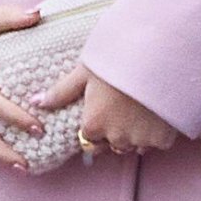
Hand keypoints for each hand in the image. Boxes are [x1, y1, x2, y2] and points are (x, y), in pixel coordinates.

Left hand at [37, 63, 177, 156]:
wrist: (162, 55)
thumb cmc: (120, 58)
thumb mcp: (87, 70)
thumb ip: (62, 91)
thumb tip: (36, 102)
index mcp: (94, 124)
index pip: (88, 137)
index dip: (96, 122)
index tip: (105, 107)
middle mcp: (115, 138)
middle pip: (111, 144)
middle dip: (115, 131)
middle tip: (125, 106)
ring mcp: (140, 141)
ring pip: (134, 145)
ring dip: (135, 134)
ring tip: (142, 108)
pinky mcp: (163, 140)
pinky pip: (156, 143)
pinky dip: (157, 132)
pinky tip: (158, 110)